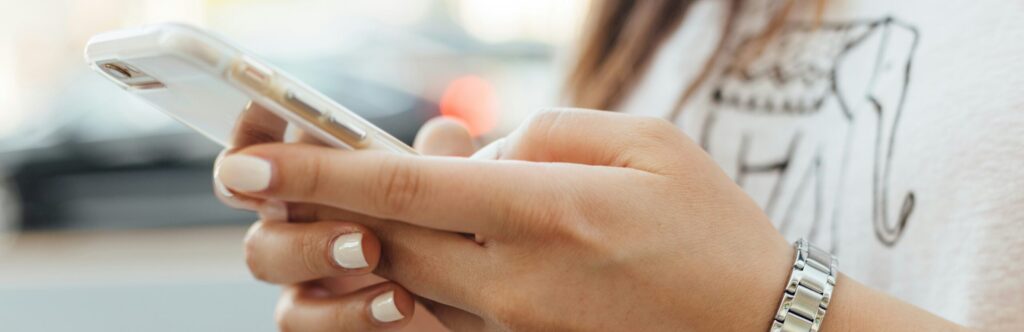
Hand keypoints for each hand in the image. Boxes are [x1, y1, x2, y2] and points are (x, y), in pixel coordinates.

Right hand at [214, 103, 474, 330]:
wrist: (469, 291)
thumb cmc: (451, 229)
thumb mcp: (457, 190)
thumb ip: (444, 163)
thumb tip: (446, 132)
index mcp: (318, 176)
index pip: (264, 144)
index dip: (252, 126)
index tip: (265, 110)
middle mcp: (298, 220)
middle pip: (252, 199)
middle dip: (288, 195)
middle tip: (347, 208)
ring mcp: (303, 273)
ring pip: (266, 259)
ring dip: (311, 251)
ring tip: (369, 251)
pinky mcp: (322, 319)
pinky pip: (305, 321)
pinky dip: (346, 313)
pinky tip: (396, 304)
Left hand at [216, 108, 793, 330]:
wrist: (757, 327)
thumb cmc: (710, 224)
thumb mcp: (646, 141)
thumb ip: (545, 132)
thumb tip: (474, 150)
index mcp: (544, 208)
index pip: (401, 184)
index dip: (315, 170)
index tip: (248, 161)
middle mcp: (514, 276)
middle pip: (379, 240)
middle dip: (311, 209)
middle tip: (261, 180)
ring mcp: (513, 325)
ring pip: (396, 286)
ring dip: (351, 250)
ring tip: (338, 216)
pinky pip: (435, 321)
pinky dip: (399, 289)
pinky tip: (396, 264)